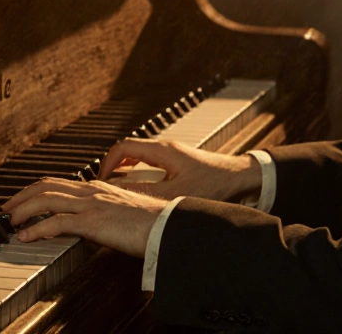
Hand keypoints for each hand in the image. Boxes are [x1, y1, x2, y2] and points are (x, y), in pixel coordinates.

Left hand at [1, 178, 166, 256]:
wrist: (168, 226)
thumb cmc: (152, 223)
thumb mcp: (122, 214)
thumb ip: (103, 215)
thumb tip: (88, 226)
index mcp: (98, 188)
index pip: (59, 183)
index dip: (36, 189)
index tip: (22, 199)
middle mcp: (91, 191)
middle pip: (46, 186)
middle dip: (21, 196)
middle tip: (7, 208)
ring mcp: (91, 205)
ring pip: (46, 199)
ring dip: (23, 210)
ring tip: (11, 221)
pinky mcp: (93, 221)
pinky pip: (57, 222)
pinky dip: (36, 229)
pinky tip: (26, 237)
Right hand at [100, 139, 261, 201]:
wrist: (242, 178)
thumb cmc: (215, 183)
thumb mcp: (176, 193)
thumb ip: (145, 193)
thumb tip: (118, 194)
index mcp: (162, 151)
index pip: (122, 148)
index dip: (106, 164)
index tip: (99, 180)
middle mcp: (165, 149)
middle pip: (128, 151)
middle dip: (112, 167)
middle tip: (102, 186)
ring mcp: (172, 155)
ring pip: (138, 157)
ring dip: (125, 170)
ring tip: (115, 189)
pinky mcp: (179, 164)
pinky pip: (149, 163)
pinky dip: (137, 174)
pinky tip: (139, 190)